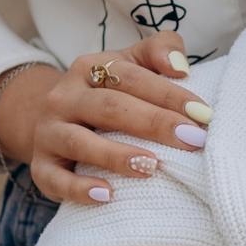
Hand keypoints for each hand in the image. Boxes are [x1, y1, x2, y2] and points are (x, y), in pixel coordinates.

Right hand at [0, 35, 212, 204]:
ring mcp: (49, 133)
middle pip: (109, 107)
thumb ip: (159, 51)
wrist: (49, 121)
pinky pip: (56, 179)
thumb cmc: (107, 93)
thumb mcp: (129, 64)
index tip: (203, 113)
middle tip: (192, 140)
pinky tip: (108, 195)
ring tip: (152, 166)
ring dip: (117, 156)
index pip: (131, 77)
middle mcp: (64, 97)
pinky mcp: (41, 167)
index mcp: (88, 68)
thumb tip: (180, 65)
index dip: (168, 94)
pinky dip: (80, 189)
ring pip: (80, 142)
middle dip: (153, 123)